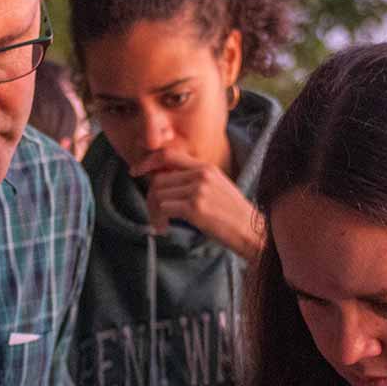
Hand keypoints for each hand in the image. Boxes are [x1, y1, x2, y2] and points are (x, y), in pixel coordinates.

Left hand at [132, 148, 263, 259]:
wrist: (252, 231)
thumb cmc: (232, 215)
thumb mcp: (216, 187)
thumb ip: (192, 180)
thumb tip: (161, 181)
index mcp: (205, 167)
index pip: (168, 155)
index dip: (148, 162)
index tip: (135, 172)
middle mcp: (201, 175)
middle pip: (159, 179)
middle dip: (150, 199)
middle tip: (154, 216)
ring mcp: (198, 190)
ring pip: (159, 194)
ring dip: (154, 212)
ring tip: (161, 224)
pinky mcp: (195, 208)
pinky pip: (164, 208)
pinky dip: (160, 220)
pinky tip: (165, 229)